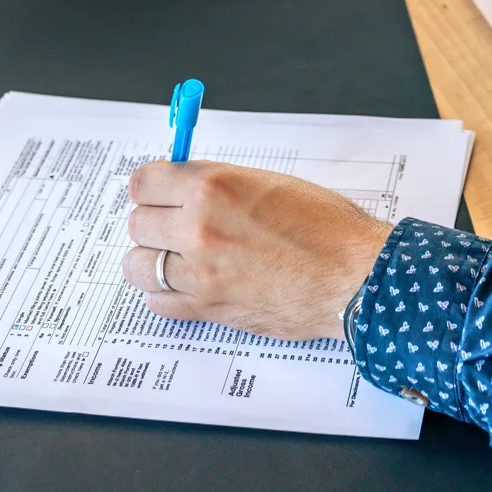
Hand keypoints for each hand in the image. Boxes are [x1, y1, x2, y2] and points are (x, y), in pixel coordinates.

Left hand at [122, 160, 391, 337]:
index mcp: (213, 187)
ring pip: (138, 264)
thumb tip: (185, 186)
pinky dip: (167, 293)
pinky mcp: (208, 309)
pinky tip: (190, 283)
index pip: (144, 183)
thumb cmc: (326, 227)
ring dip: (155, 258)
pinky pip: (157, 301)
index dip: (153, 187)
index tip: (161, 192)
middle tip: (176, 224)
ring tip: (180, 257)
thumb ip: (220, 184)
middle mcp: (198, 228)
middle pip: (138, 223)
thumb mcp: (270, 183)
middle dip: (155, 221)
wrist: (354, 276)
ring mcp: (200, 273)